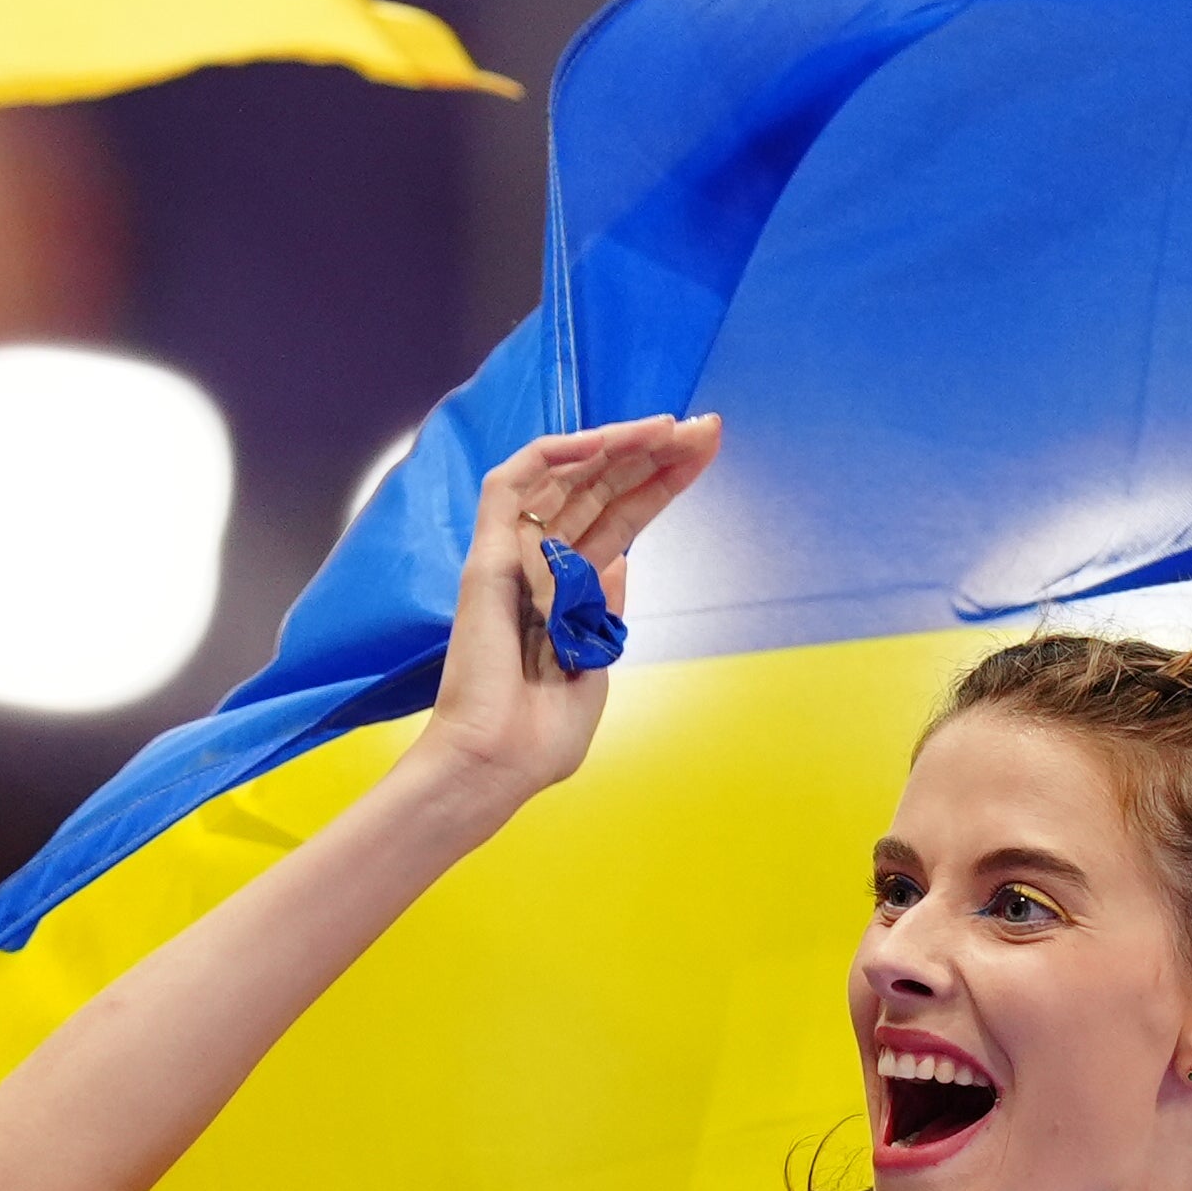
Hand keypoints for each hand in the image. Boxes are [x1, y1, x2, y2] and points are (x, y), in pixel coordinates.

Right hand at [408, 412, 722, 801]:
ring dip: (617, 445)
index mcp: (571, 593)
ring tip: (669, 427)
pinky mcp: (486, 554)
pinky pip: (511, 485)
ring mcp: (514, 556)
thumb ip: (605, 611)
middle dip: (653, 456)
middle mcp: (543, 565)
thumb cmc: (543, 737)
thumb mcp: (596, 667)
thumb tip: (617, 560)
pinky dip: (553, 455)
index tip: (705, 454)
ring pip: (565, 477)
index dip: (661, 485)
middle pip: (602, 492)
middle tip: (705, 428)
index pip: (622, 521)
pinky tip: (604, 441)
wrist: (501, 763)